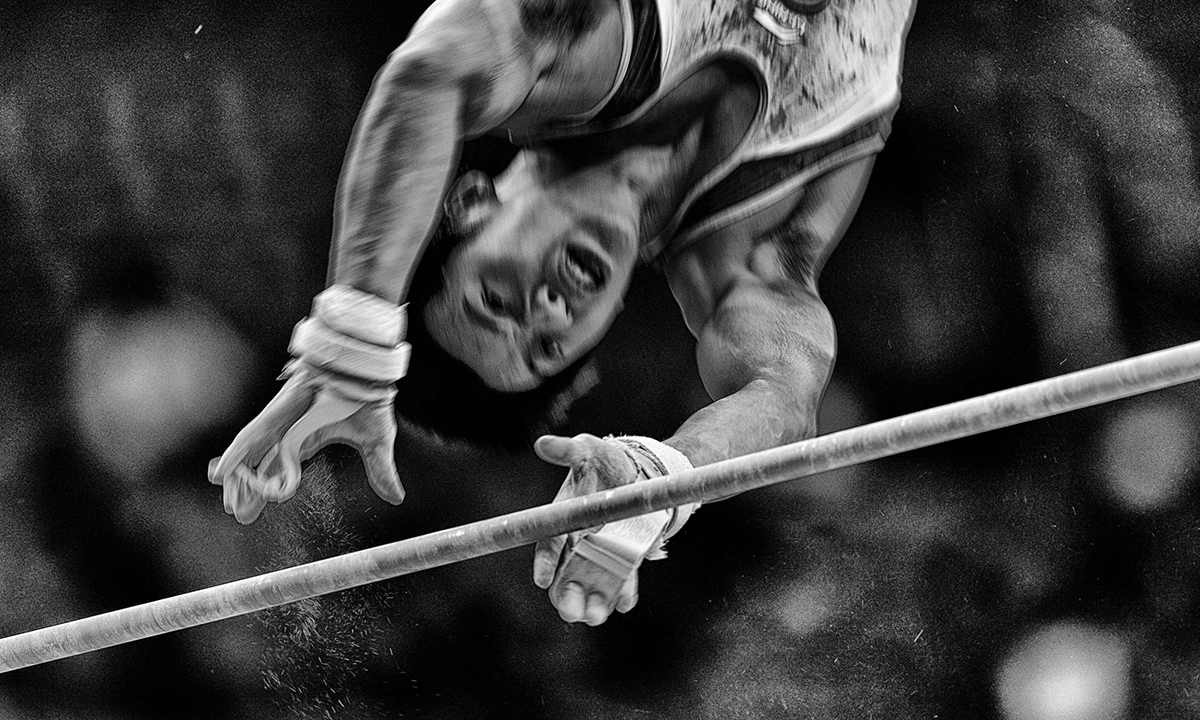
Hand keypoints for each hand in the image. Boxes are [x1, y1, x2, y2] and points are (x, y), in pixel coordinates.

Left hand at [208, 361, 404, 523]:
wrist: (364, 372)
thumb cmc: (368, 399)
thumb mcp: (376, 444)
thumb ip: (380, 471)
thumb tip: (396, 497)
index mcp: (308, 441)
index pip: (281, 472)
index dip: (268, 490)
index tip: (257, 512)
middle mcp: (288, 434)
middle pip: (261, 467)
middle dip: (247, 490)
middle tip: (238, 513)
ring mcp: (278, 425)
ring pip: (250, 457)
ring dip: (237, 479)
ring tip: (228, 502)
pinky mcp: (274, 416)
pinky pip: (248, 440)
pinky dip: (234, 457)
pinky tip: (220, 474)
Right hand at [532, 434, 668, 624]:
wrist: (642, 471)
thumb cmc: (609, 462)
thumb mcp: (589, 451)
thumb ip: (567, 451)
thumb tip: (542, 444)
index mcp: (564, 520)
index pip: (549, 545)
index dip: (545, 563)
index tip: (542, 580)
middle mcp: (580, 542)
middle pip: (567, 576)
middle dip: (567, 596)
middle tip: (571, 611)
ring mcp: (602, 554)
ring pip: (593, 585)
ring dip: (594, 602)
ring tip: (597, 615)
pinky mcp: (625, 559)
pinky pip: (622, 582)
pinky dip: (624, 594)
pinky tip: (625, 603)